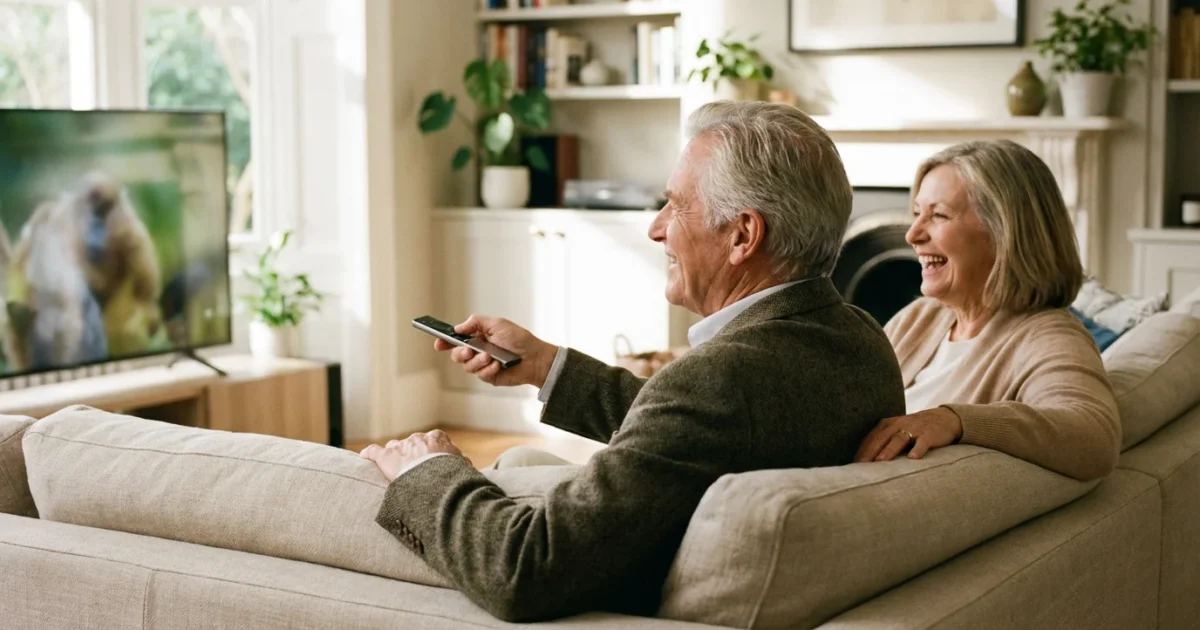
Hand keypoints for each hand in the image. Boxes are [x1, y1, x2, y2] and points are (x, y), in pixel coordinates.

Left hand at [359, 430, 469, 481]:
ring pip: (394, 448)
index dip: (430, 452)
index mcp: (437, 438)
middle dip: (412, 454)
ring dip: (394, 457)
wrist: (438, 478)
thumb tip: (466, 466)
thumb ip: (461, 464)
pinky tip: (364, 457)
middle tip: (413, 470)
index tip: (430, 461)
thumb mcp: (463, 467)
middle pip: (412, 443)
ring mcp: (401, 446)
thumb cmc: (453, 474)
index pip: (431, 440)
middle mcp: (418, 438)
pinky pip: (373, 452)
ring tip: (393, 469)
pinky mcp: (386, 457)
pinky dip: (369, 455)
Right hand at [435, 314, 557, 388]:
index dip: (445, 342)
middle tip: (468, 351)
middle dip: (459, 353)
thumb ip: (476, 323)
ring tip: (490, 357)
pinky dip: (488, 369)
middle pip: (457, 355)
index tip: (439, 343)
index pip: (457, 340)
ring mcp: (483, 365)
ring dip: (478, 361)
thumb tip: (458, 328)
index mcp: (478, 337)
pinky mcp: (489, 376)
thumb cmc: (519, 340)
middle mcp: (478, 351)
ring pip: (467, 366)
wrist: (535, 357)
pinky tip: (498, 365)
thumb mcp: (497, 324)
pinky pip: (480, 375)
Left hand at [853, 407, 963, 462]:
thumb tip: (864, 463)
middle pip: (881, 438)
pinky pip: (922, 442)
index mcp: (887, 425)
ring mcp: (914, 428)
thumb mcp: (896, 432)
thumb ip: (882, 443)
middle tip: (861, 465)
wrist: (944, 419)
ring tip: (880, 461)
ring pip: (899, 439)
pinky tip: (913, 458)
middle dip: (870, 452)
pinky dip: (918, 449)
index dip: (861, 451)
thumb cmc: (914, 430)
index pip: (871, 438)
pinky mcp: (929, 434)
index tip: (853, 465)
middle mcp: (898, 425)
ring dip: (889, 450)